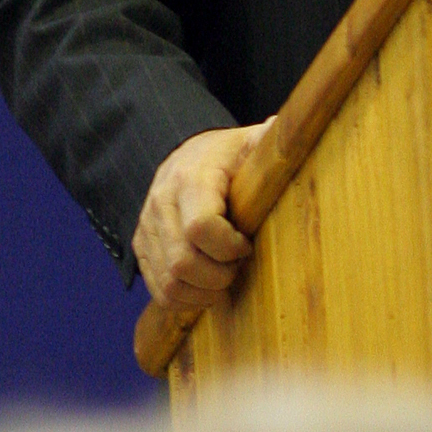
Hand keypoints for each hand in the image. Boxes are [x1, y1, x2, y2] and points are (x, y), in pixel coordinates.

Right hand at [132, 121, 271, 310]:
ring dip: (203, 293)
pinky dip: (185, 300)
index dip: (229, 247)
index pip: (200, 227)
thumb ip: (269, 141)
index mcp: (190, 179)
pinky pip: (158, 289)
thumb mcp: (251, 142)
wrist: (186, 154)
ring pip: (168, 283)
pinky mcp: (142, 246)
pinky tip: (207, 288)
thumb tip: (289, 131)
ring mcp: (147, 228)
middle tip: (238, 268)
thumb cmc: (227, 156)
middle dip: (218, 276)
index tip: (246, 245)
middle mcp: (161, 204)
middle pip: (182, 263)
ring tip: (224, 279)